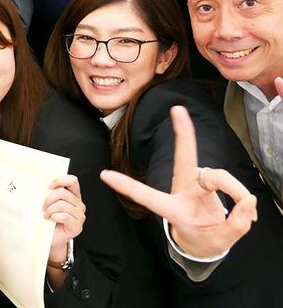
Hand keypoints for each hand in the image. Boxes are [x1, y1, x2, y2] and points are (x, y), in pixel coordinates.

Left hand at [45, 174, 85, 259]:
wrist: (51, 238)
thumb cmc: (49, 218)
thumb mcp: (50, 202)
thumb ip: (51, 192)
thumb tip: (44, 184)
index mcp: (74, 195)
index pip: (72, 180)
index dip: (59, 180)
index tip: (48, 187)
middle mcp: (79, 204)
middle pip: (63, 192)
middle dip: (48, 199)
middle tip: (43, 207)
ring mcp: (80, 216)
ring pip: (62, 204)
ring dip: (50, 210)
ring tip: (46, 215)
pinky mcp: (77, 226)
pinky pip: (64, 216)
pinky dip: (53, 217)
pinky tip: (50, 220)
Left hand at [100, 105, 256, 257]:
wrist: (205, 242)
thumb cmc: (202, 239)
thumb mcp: (217, 242)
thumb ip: (235, 225)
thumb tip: (248, 202)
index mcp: (173, 209)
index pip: (147, 197)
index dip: (127, 186)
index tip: (104, 174)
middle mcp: (183, 189)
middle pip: (183, 159)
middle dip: (183, 134)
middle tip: (178, 110)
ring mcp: (197, 183)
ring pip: (217, 176)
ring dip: (235, 191)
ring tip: (246, 212)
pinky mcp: (210, 181)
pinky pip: (229, 182)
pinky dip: (241, 196)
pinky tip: (246, 208)